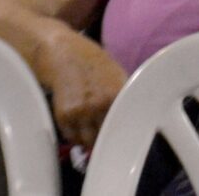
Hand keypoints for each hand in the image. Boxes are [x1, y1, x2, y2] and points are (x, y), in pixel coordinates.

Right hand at [43, 35, 129, 149]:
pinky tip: (81, 127)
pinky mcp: (63, 116)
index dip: (124, 136)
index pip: (124, 127)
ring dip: (91, 141)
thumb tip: (135, 123)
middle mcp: (98, 105)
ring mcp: (80, 112)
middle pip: (106, 138)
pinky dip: (77, 137)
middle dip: (108, 139)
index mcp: (116, 95)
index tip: (125, 141)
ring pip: (88, 142)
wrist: (66, 55)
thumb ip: (125, 100)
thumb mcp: (119, 77)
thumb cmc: (97, 66)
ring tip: (93, 132)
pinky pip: (73, 137)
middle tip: (108, 138)